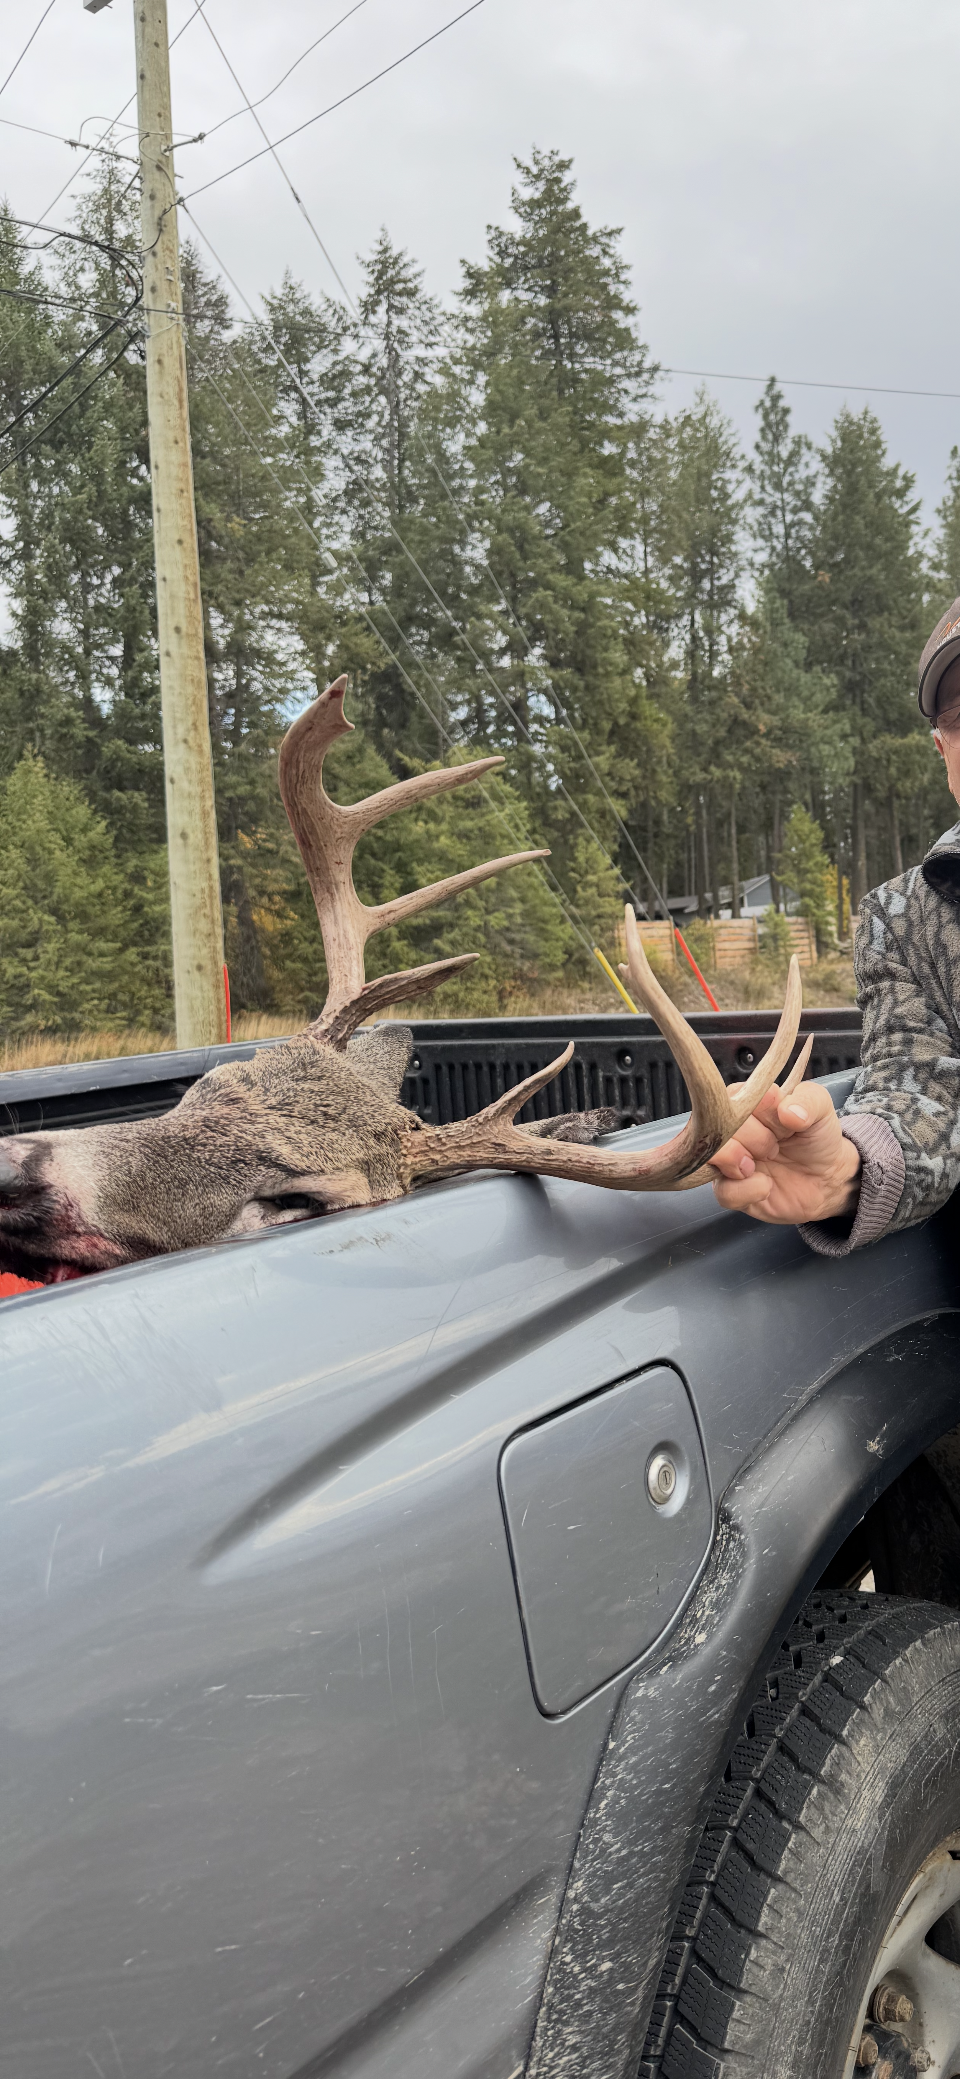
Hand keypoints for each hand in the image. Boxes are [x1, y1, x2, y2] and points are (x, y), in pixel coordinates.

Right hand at [709, 1079, 862, 1225]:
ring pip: (712, 1156)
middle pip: (721, 1127)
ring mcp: (728, 1161)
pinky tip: (766, 1186)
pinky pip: (724, 1192)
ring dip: (740, 1161)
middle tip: (775, 1147)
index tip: (784, 1123)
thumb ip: (808, 1099)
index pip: (735, 1096)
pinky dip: (749, 1190)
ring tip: (765, 1164)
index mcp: (748, 1104)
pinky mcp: (731, 1191)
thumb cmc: (816, 1139)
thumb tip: (788, 1111)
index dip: (762, 1113)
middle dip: (755, 1139)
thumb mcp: (821, 1110)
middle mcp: (732, 1131)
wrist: (827, 1179)